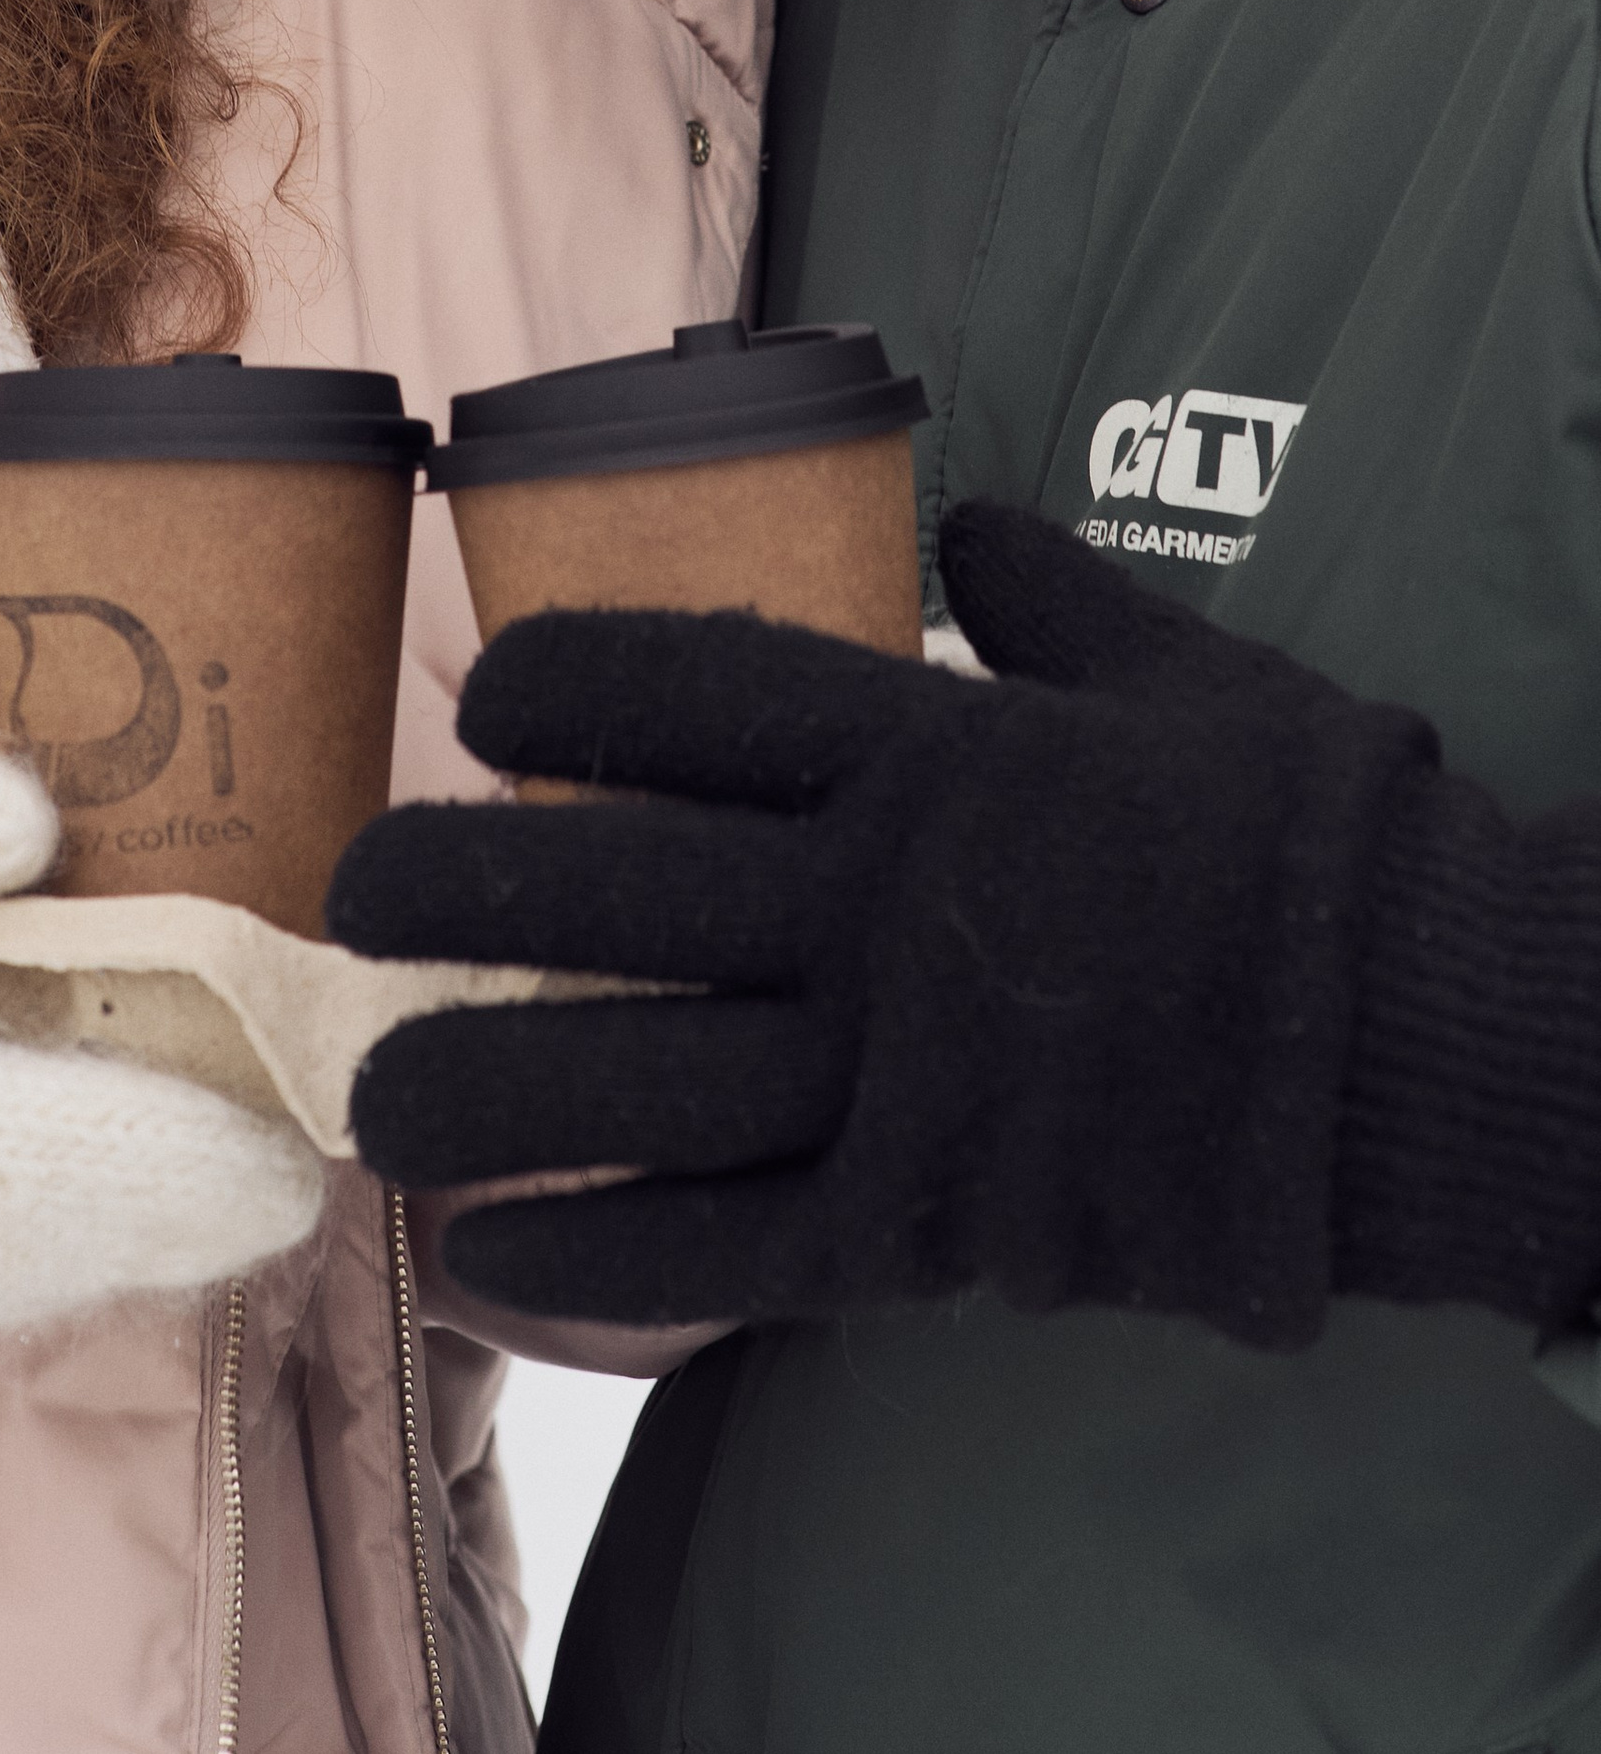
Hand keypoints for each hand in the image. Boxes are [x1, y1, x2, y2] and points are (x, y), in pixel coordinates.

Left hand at [330, 507, 1600, 1344]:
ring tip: (366, 1096)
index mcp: (935, 747)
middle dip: (451, 888)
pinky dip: (592, 1260)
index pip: (691, 690)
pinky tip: (485, 1259)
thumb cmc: (1307, 835)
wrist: (1433, 1042)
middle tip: (353, 893)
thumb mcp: (1179, 667)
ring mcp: (901, 1073)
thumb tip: (970, 525)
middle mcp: (883, 904)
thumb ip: (1051, 595)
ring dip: (473, 1091)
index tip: (481, 695)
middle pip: (609, 886)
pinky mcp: (932, 1226)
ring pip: (629, 1079)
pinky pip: (723, 1252)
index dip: (559, 685)